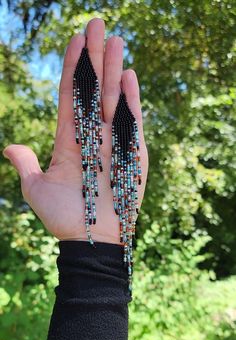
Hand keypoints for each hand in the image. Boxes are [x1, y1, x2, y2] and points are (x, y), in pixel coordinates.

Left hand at [2, 18, 147, 243]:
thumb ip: (25, 164)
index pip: (69, 96)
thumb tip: (9, 146)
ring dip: (113, 70)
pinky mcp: (132, 153)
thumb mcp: (36, 189)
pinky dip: (130, 99)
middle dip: (94, 57)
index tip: (74, 40)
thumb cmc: (63, 218)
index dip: (71, 68)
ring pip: (112, 99)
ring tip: (115, 39)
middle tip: (96, 23)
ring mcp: (112, 142)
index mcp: (68, 140)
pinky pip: (131, 122)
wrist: (90, 240)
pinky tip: (128, 74)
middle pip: (92, 89)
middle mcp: (91, 136)